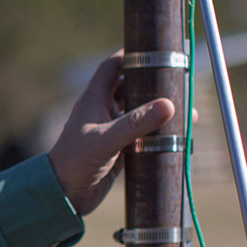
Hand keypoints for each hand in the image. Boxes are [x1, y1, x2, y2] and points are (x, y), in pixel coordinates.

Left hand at [47, 53, 174, 216]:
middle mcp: (102, 112)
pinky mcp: (119, 150)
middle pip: (129, 88)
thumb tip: (168, 105)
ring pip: (138, 113)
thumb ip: (135, 123)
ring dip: (157, 111)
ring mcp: (111, 131)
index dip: (129, 56)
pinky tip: (176, 135)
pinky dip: (157, 134)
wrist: (63, 196)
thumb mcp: (106, 139)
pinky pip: (141, 136)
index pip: (111, 67)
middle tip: (177, 80)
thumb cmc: (75, 162)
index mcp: (94, 100)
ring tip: (184, 108)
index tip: (153, 50)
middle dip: (151, 84)